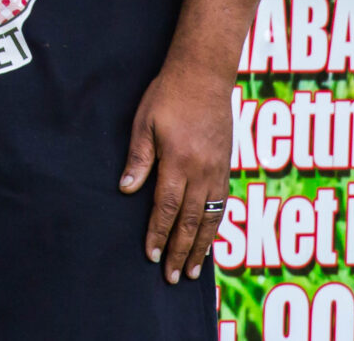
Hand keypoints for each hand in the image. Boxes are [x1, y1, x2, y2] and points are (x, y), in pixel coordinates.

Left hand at [119, 57, 232, 282]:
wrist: (204, 75)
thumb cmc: (168, 96)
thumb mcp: (144, 122)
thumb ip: (138, 158)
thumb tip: (126, 191)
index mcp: (178, 162)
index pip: (166, 208)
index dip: (158, 234)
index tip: (152, 256)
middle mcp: (201, 172)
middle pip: (190, 221)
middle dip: (180, 252)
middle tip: (173, 278)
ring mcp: (217, 171)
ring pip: (210, 218)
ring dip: (201, 247)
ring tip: (194, 272)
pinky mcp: (226, 167)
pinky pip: (222, 205)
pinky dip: (216, 227)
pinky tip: (211, 240)